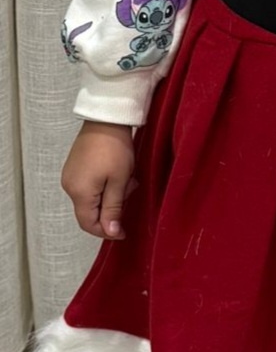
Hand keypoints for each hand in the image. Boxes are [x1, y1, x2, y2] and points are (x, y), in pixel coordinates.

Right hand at [61, 120, 136, 240]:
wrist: (106, 119)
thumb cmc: (115, 148)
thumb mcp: (119, 182)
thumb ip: (113, 209)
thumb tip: (110, 232)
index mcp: (80, 193)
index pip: (89, 224)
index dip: (107, 231)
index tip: (124, 231)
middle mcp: (70, 187)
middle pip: (90, 212)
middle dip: (112, 208)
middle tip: (129, 190)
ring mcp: (71, 176)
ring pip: (92, 199)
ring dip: (111, 195)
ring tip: (126, 179)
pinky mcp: (75, 168)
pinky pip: (90, 187)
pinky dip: (105, 186)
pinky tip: (117, 174)